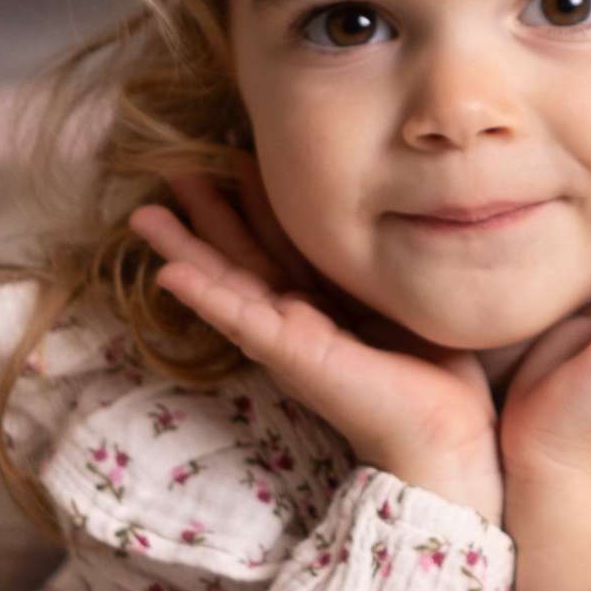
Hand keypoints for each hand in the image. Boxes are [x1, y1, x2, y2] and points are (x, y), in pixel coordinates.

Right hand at [128, 163, 506, 526]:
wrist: (447, 432)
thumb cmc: (434, 371)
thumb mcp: (399, 297)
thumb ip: (378, 267)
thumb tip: (395, 214)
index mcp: (321, 306)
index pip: (279, 244)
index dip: (253, 203)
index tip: (233, 157)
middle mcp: (296, 319)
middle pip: (239, 257)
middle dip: (204, 217)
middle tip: (170, 172)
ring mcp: (288, 338)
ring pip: (225, 283)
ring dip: (183, 249)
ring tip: (144, 216)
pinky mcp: (292, 354)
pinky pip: (241, 319)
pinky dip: (204, 295)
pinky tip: (169, 275)